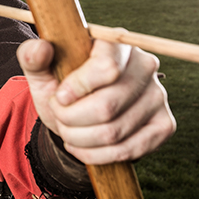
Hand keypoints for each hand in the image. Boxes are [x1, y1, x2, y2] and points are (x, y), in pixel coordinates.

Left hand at [17, 38, 175, 164]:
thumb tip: (40, 48)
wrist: (78, 113)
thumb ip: (33, 57)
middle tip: (60, 115)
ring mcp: (158, 95)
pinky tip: (82, 146)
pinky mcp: (165, 124)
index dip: (78, 87)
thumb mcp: (42, 72)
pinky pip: (131, 149)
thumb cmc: (61, 86)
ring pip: (115, 131)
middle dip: (71, 119)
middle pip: (107, 106)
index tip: (60, 96)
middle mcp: (144, 65)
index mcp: (115, 43)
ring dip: (80, 138)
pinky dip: (98, 155)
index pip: (106, 68)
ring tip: (68, 130)